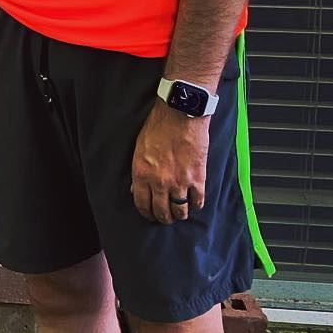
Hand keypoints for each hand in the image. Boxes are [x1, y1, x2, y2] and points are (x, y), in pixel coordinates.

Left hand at [131, 101, 209, 223]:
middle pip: (161, 212)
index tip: (150, 214)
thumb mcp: (139, 148)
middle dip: (163, 218)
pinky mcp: (197, 178)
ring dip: (179, 214)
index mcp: (141, 173)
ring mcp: (179, 182)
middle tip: (165, 217)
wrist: (180, 114)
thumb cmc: (158, 126)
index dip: (146, 213)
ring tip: (179, 212)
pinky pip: (197, 201)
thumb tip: (135, 188)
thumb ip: (139, 171)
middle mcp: (159, 181)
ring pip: (179, 211)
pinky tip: (193, 203)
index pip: (141, 203)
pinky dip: (195, 205)